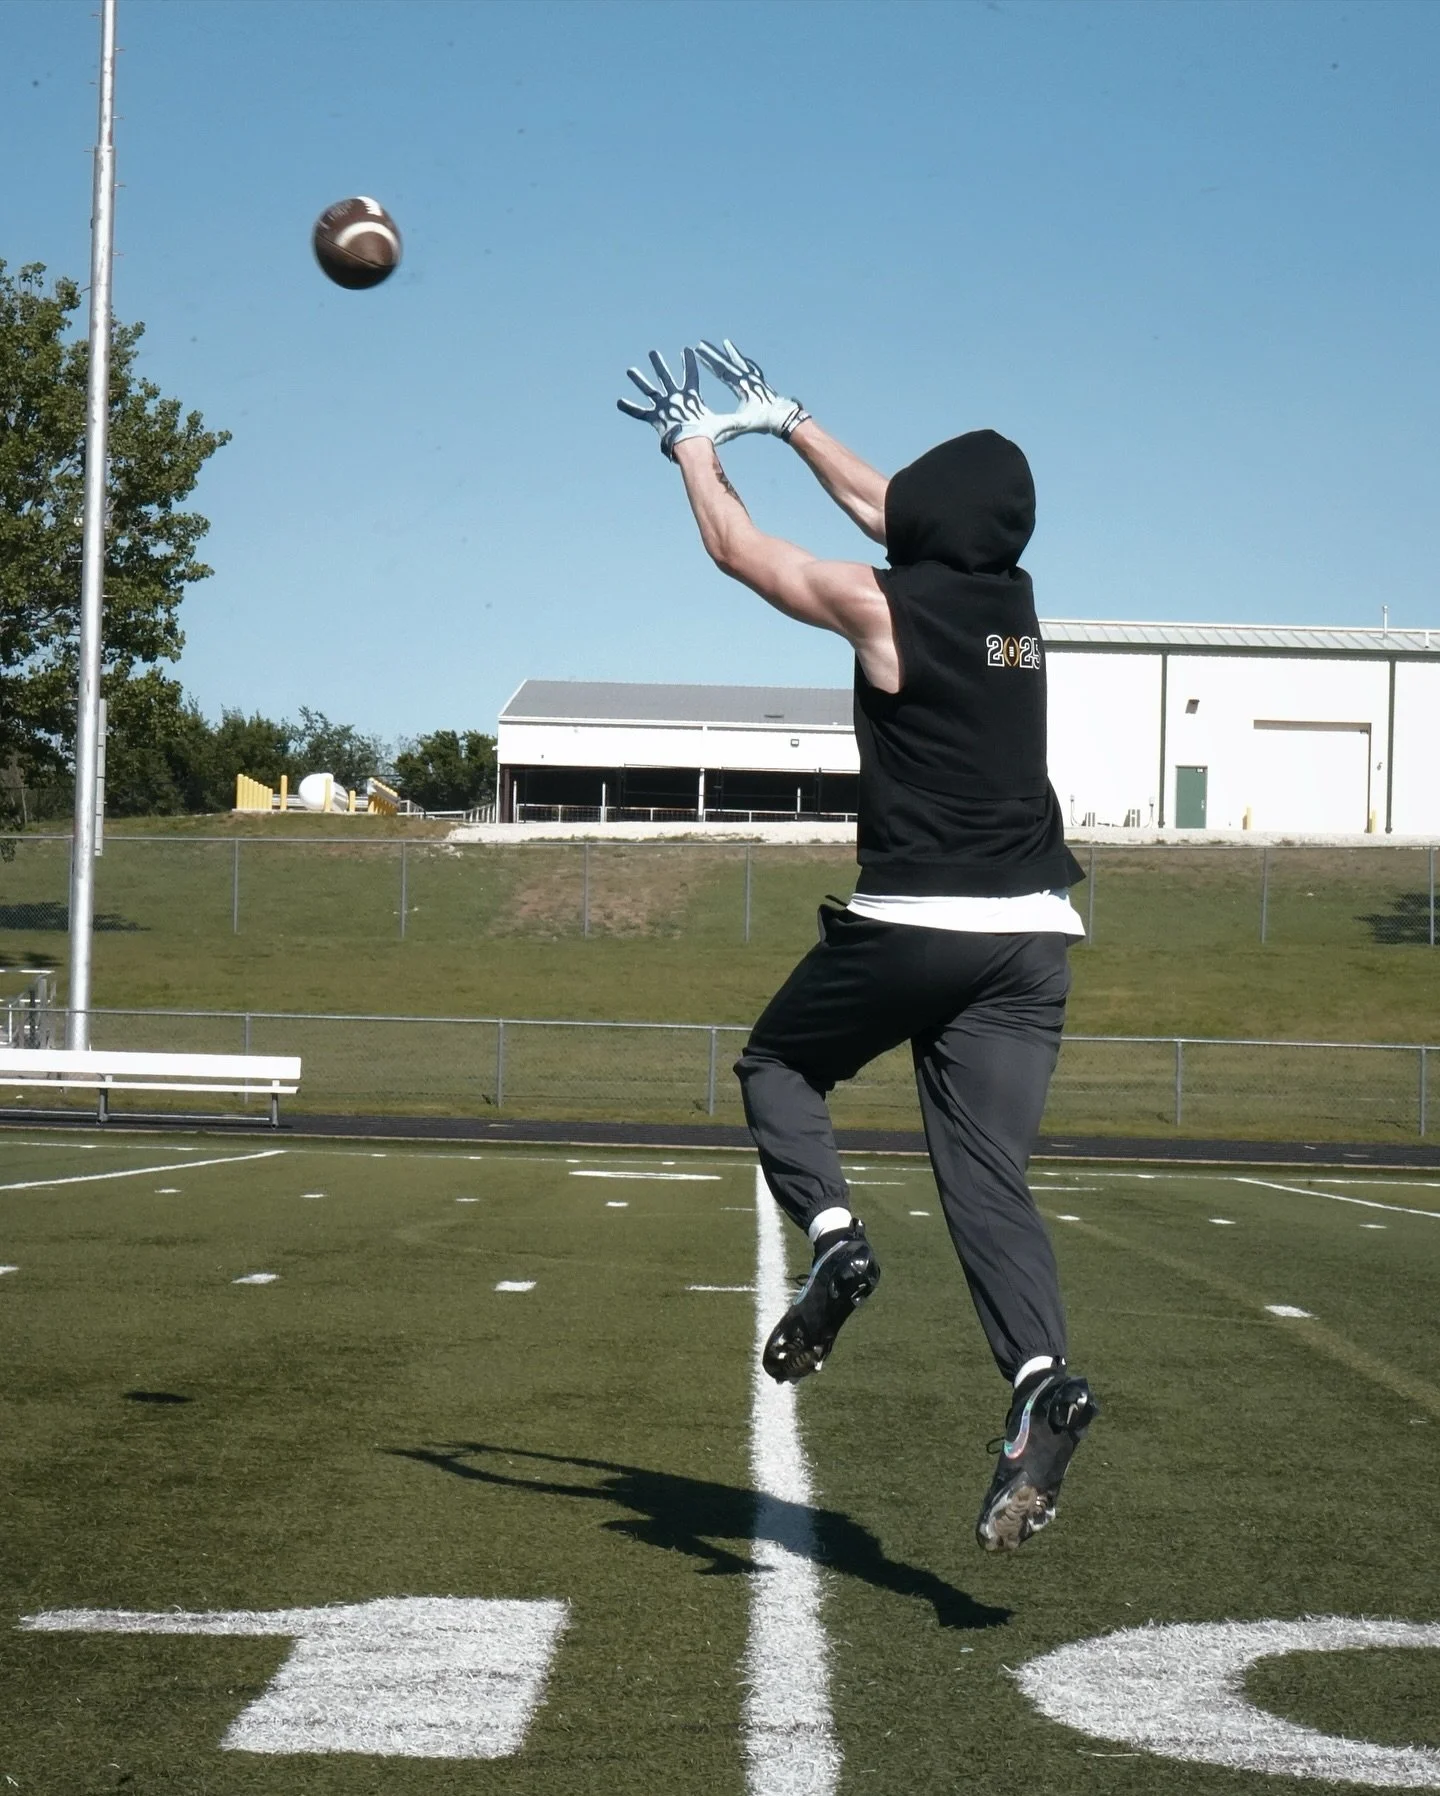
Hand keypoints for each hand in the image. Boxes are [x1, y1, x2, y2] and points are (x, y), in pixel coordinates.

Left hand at [617, 348, 723, 457]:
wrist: (692, 444)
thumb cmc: (709, 436)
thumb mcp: (725, 426)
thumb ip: (733, 422)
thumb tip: (750, 424)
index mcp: (690, 396)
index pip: (691, 375)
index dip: (690, 363)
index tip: (687, 350)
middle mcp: (674, 397)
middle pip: (665, 376)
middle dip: (658, 364)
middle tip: (652, 352)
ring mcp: (663, 406)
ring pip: (648, 389)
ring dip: (638, 379)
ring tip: (630, 370)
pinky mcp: (654, 418)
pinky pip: (639, 412)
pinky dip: (629, 407)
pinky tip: (618, 401)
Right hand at [694, 339, 809, 440]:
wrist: (783, 417)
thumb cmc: (763, 421)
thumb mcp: (743, 423)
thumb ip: (729, 426)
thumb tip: (714, 434)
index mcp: (742, 386)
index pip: (721, 371)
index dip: (709, 361)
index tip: (698, 352)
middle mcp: (748, 378)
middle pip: (727, 363)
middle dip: (713, 354)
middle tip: (702, 344)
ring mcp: (755, 378)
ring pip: (740, 362)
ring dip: (731, 353)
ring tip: (725, 342)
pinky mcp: (760, 382)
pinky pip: (750, 367)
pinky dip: (744, 361)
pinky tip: (742, 358)